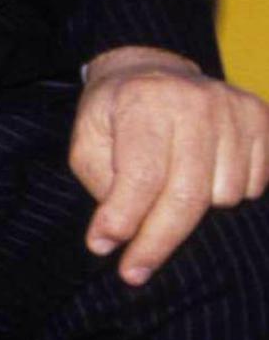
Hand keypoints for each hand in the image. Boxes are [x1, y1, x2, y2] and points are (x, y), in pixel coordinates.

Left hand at [73, 45, 268, 284]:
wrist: (153, 69)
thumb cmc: (116, 114)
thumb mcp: (89, 139)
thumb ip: (101, 184)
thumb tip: (114, 236)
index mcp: (143, 101)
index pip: (142, 175)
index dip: (125, 218)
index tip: (105, 248)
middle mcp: (194, 102)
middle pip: (186, 195)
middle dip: (158, 240)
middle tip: (134, 270)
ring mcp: (234, 109)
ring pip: (223, 196)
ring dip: (193, 210)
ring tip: (170, 185)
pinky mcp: (262, 119)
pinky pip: (253, 186)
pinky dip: (225, 193)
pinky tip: (202, 173)